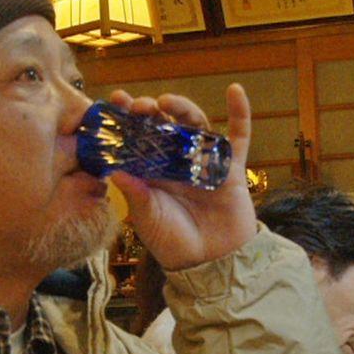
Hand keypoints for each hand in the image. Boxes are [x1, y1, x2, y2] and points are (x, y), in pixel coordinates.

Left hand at [104, 84, 255, 270]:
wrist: (210, 262)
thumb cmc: (173, 242)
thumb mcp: (147, 217)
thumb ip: (135, 194)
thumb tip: (114, 171)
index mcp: (152, 171)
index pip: (137, 138)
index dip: (127, 120)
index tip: (116, 101)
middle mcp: (177, 161)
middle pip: (165, 125)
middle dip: (151, 111)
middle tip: (139, 105)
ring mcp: (204, 161)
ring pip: (195, 124)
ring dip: (182, 108)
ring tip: (166, 102)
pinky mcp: (230, 167)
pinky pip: (238, 136)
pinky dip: (239, 113)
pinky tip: (235, 90)